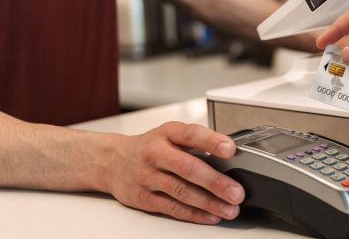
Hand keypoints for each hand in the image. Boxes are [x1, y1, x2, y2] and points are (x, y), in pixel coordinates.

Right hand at [103, 122, 243, 223]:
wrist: (112, 161)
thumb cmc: (151, 147)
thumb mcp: (170, 135)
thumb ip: (196, 145)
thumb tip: (230, 161)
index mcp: (167, 133)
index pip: (191, 134)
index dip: (211, 141)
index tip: (230, 149)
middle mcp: (155, 153)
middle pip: (187, 168)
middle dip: (215, 182)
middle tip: (236, 192)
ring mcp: (147, 176)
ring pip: (181, 191)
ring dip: (208, 203)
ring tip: (229, 209)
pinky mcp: (143, 197)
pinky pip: (172, 208)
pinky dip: (194, 214)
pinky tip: (210, 216)